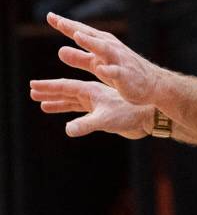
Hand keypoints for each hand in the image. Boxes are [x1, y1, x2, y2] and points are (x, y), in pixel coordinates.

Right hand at [29, 78, 150, 138]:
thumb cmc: (129, 114)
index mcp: (92, 91)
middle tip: (31, 90)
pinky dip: (68, 110)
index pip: (66, 86)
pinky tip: (62, 114)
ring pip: (71, 100)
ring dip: (56, 101)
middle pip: (66, 91)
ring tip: (40, 103)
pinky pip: (79, 110)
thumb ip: (86, 124)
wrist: (147, 118)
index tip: (33, 85)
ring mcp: (96, 103)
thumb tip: (67, 129)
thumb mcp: (106, 120)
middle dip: (49, 91)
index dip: (49, 87)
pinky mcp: (100, 112)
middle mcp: (93, 94)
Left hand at [46, 12, 164, 104]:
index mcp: (102, 44)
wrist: (152, 83)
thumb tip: (60, 50)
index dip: (65, 25)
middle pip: (91, 36)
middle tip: (59, 21)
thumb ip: (79, 58)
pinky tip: (100, 68)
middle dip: (76, 29)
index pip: (81, 31)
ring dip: (92, 42)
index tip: (49, 16)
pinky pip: (117, 72)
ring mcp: (119, 61)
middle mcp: (111, 48)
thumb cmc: (122, 71)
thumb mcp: (97, 64)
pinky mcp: (126, 75)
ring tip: (78, 36)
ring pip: (105, 49)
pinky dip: (109, 70)